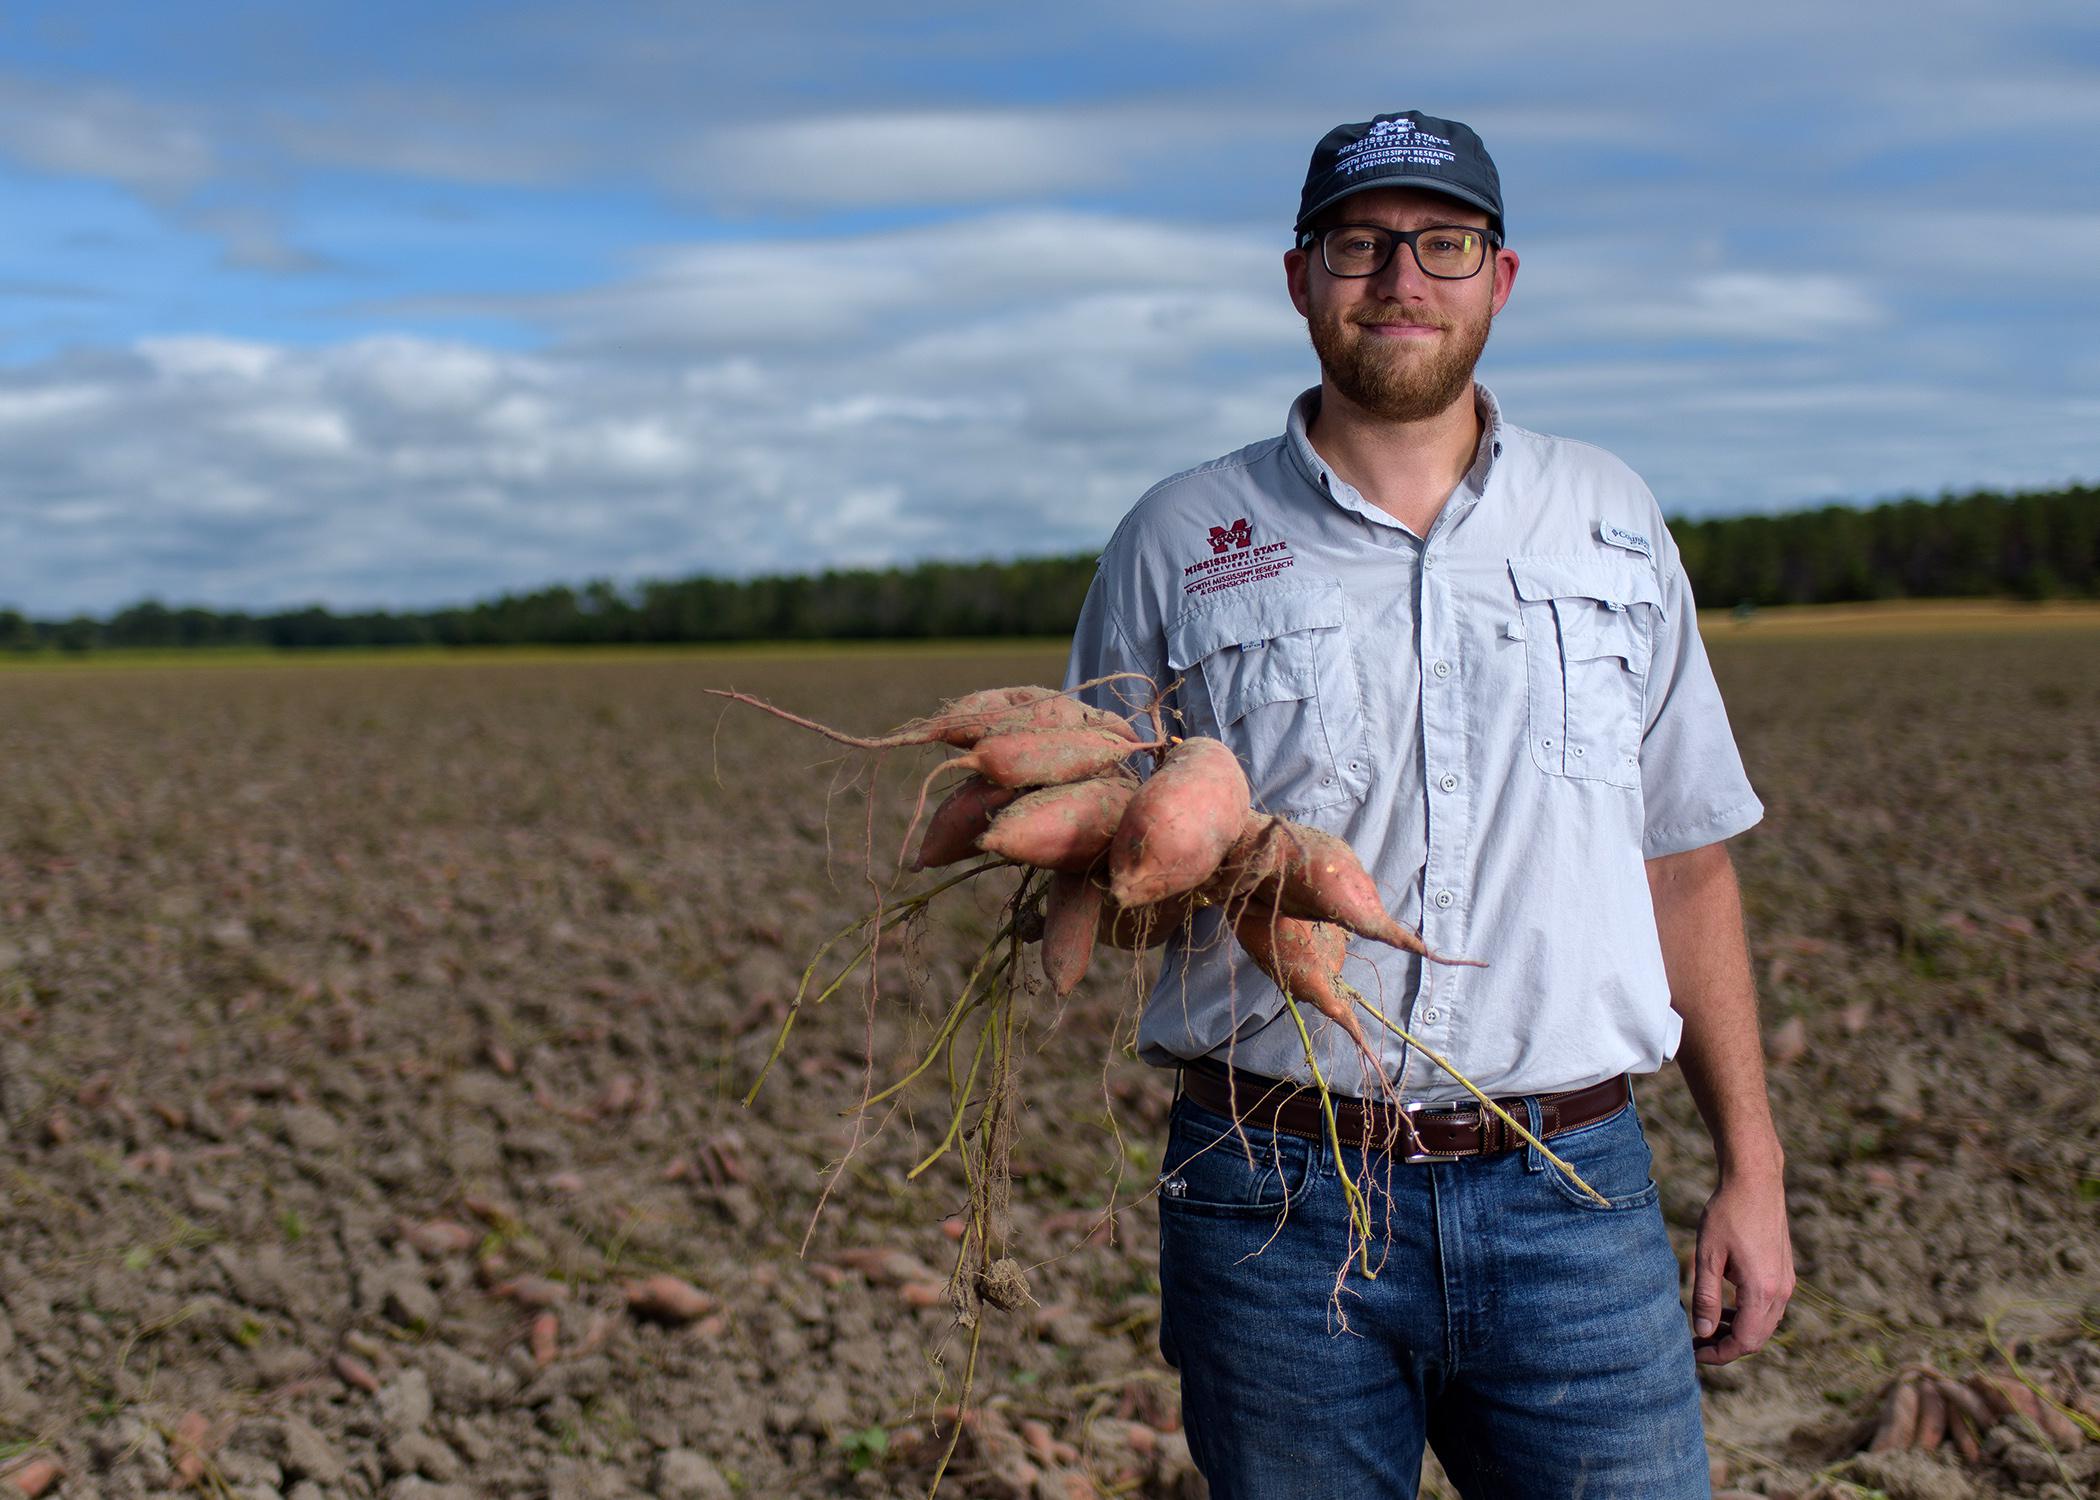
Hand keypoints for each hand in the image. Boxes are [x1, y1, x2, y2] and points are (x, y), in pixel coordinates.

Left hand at [1691, 1170, 1793, 1364]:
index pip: (1745, 1341)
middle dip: (1727, 1346)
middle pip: (1757, 1338)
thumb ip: (1706, 1297)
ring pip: (1764, 1324)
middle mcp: (1781, 1292)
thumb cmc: (1727, 1215)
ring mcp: (1786, 1282)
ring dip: (1738, 1330)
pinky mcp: (1784, 1273)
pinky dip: (1748, 1315)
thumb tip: (1703, 1332)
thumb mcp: (1708, 1256)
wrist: (1755, 1182)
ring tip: (1708, 1324)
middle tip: (1697, 1342)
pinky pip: (1769, 1307)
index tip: (1695, 1353)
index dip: (1719, 1353)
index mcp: (1762, 1291)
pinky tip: (1725, 1305)